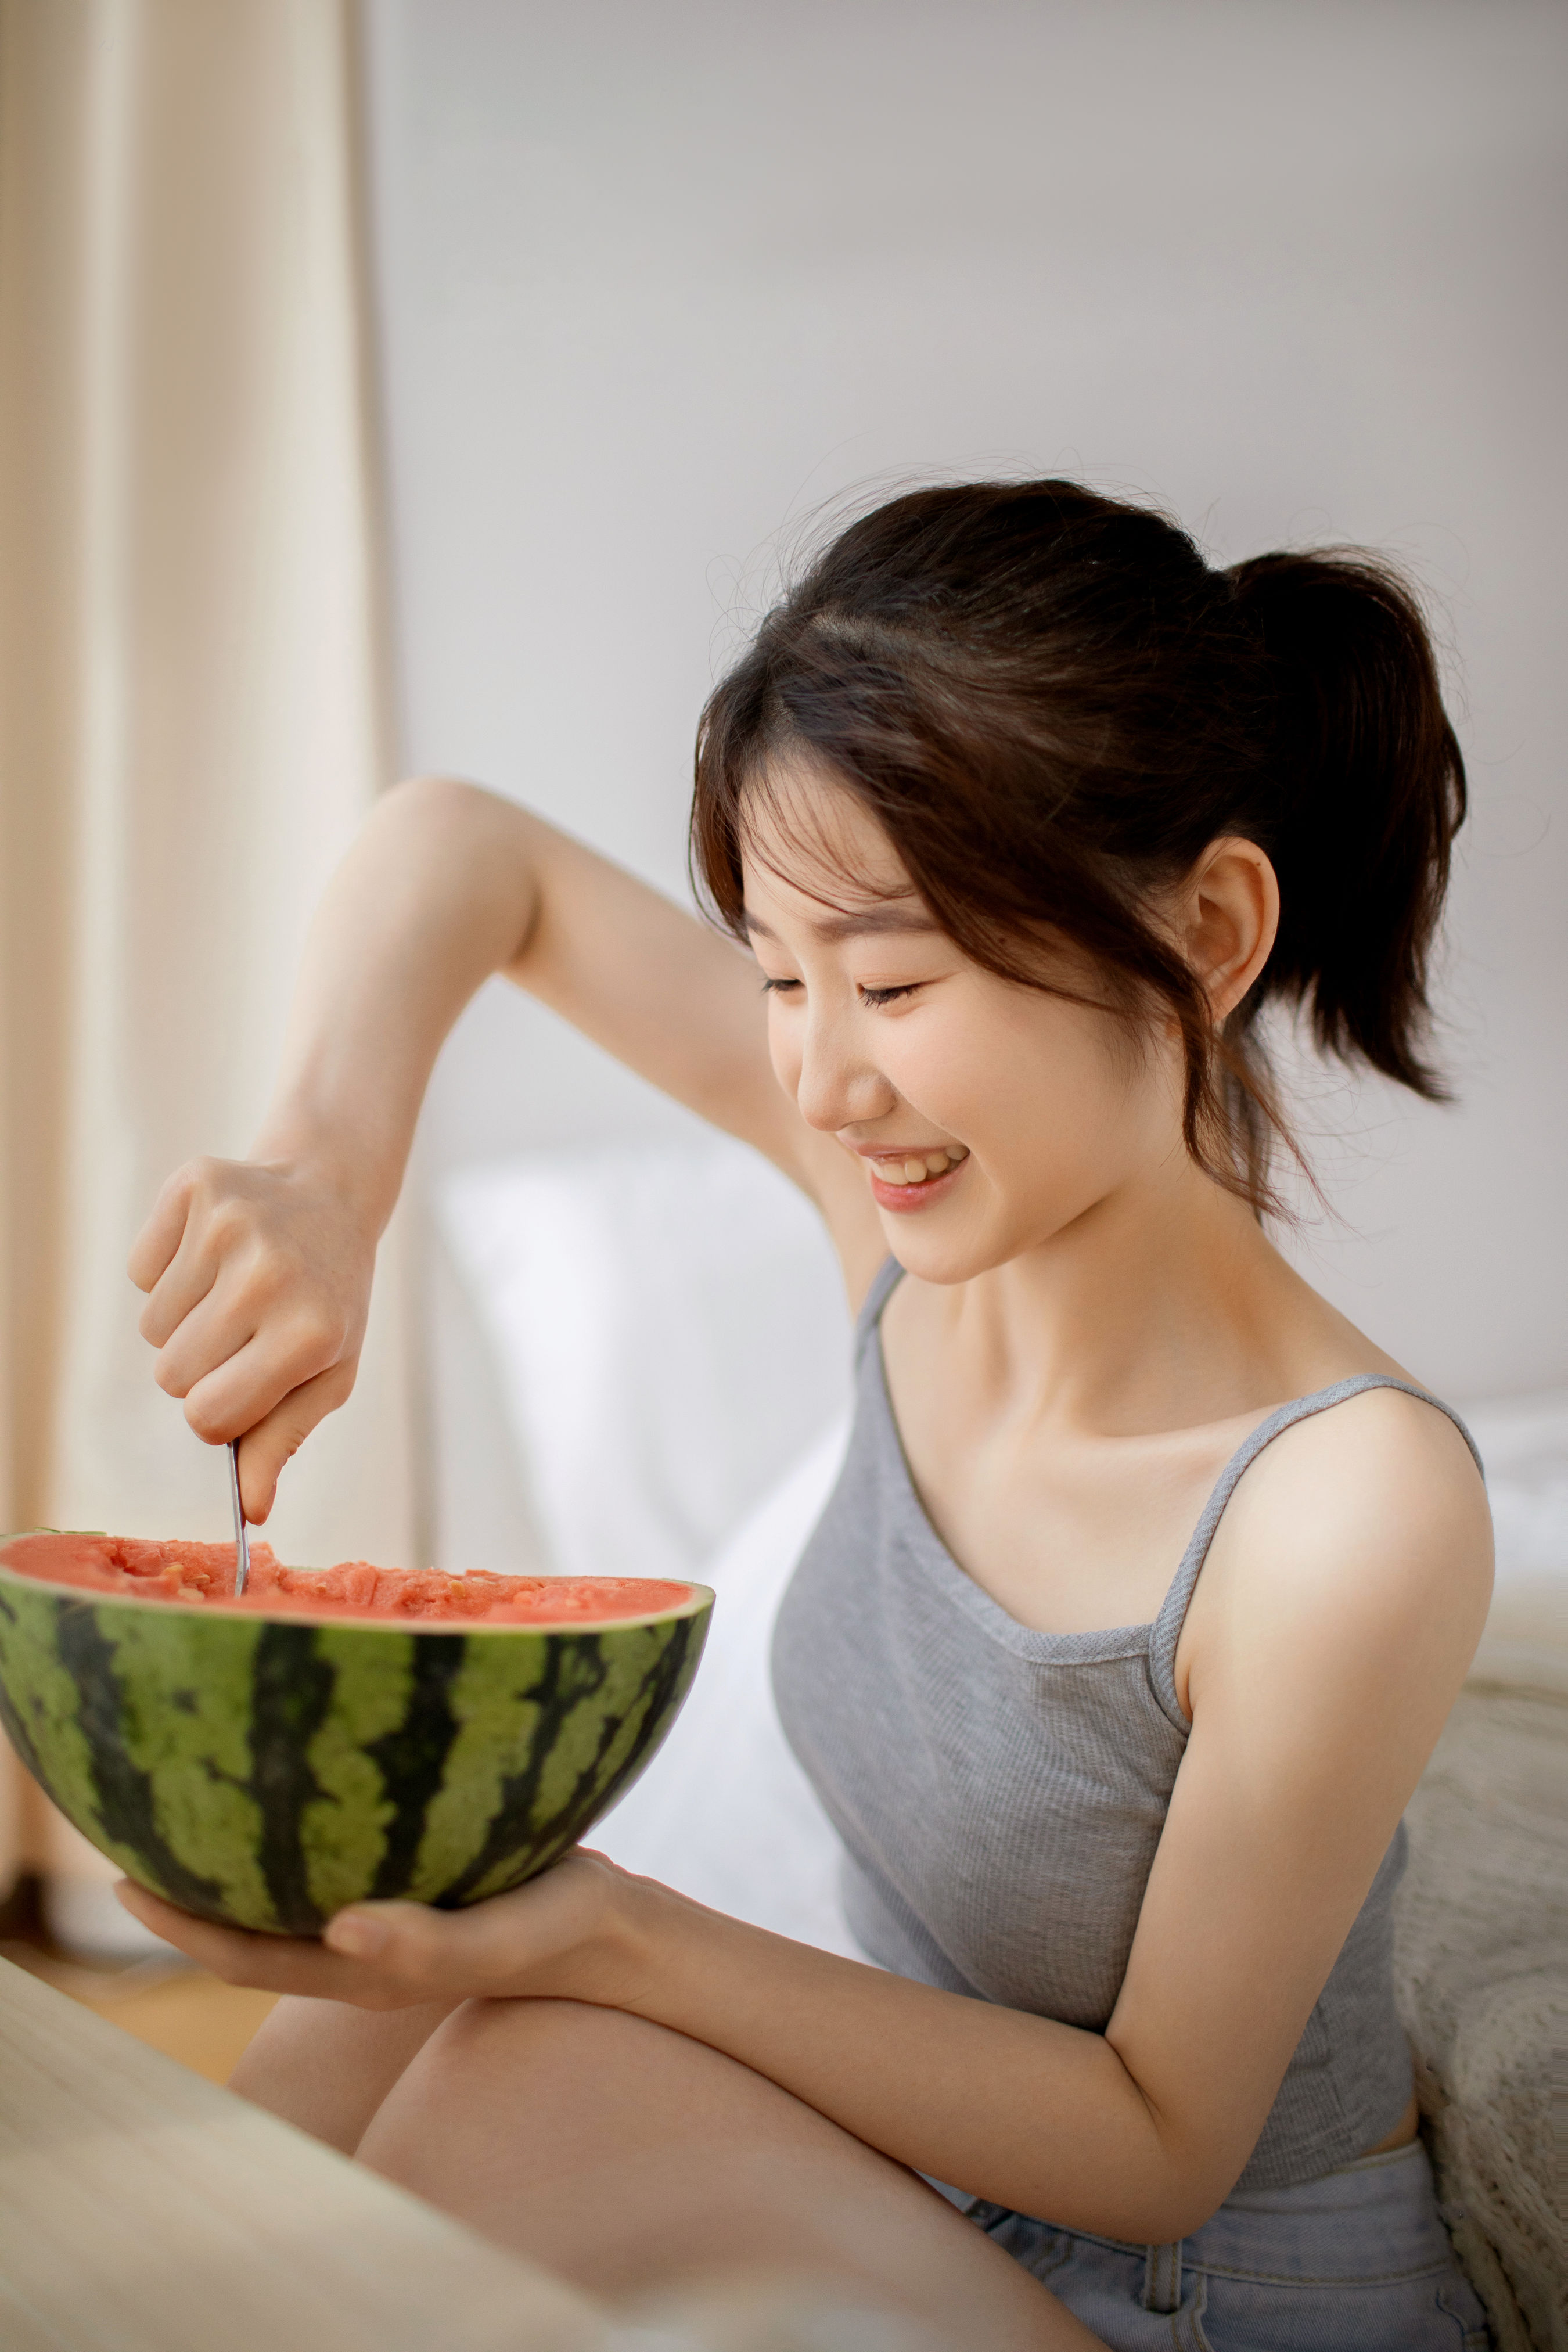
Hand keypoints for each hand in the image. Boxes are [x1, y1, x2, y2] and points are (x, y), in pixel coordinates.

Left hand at [114, 1849, 646, 2011]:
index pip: (242, 1955)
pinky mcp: (407, 1886)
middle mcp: (355, 1949)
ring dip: (233, 1860)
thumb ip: (425, 1942)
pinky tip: (291, 1783)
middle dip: (187, 1889)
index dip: (178, 1926)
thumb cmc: (554, 1928)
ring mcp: (379, 1919)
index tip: (122, 1881)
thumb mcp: (499, 1935)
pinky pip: (326, 1864)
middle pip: (246, 1928)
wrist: (611, 1926)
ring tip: (192, 1796)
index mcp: (360, 1970)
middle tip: (132, 1821)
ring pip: (282, 1895)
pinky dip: (291, 1835)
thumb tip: (338, 1930)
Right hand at [128, 1155, 378, 1520]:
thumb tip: (251, 1512)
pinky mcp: (195, 1187)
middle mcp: (269, 1276)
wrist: (331, 1196)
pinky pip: (140, 1272)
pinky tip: (214, 1254)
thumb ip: (282, 1442)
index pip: (208, 1417)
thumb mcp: (326, 1374)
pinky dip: (166, 1272)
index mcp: (309, 1333)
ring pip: (150, 1327)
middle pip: (171, 1375)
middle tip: (243, 1331)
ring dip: (183, 1320)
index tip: (241, 1386)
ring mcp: (230, 1226)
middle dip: (199, 1367)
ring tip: (232, 1289)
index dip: (216, 1413)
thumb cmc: (328, 1300)